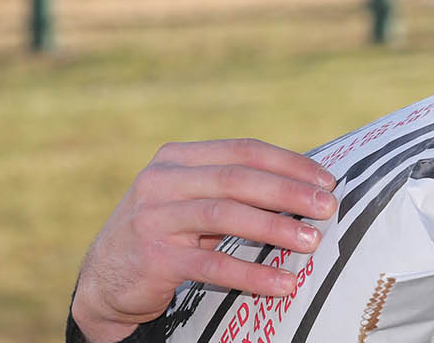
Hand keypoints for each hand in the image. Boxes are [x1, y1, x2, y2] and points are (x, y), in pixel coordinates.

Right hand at [71, 139, 338, 342]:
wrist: (104, 279)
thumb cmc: (167, 234)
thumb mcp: (192, 200)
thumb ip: (233, 189)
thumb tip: (307, 188)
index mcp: (177, 158)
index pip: (242, 150)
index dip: (289, 163)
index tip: (327, 180)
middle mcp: (161, 181)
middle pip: (237, 179)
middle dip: (289, 192)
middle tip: (329, 208)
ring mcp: (153, 218)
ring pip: (225, 216)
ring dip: (275, 228)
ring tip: (312, 241)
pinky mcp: (153, 258)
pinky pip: (212, 265)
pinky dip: (252, 274)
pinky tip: (283, 283)